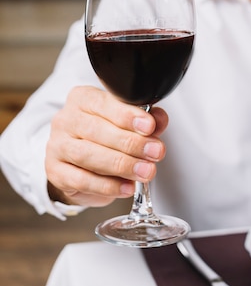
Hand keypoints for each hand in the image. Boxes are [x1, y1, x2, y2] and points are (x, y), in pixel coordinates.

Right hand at [45, 85, 167, 207]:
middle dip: (131, 143)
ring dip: (122, 165)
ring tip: (145, 171)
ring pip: (88, 155)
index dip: (127, 116)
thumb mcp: (126, 122)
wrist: (77, 161)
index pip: (104, 103)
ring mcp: (57, 146)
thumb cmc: (104, 135)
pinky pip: (82, 180)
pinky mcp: (55, 172)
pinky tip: (127, 187)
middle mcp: (65, 119)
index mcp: (82, 98)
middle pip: (97, 130)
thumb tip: (159, 120)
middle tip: (154, 152)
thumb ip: (145, 119)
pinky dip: (108, 186)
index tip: (149, 126)